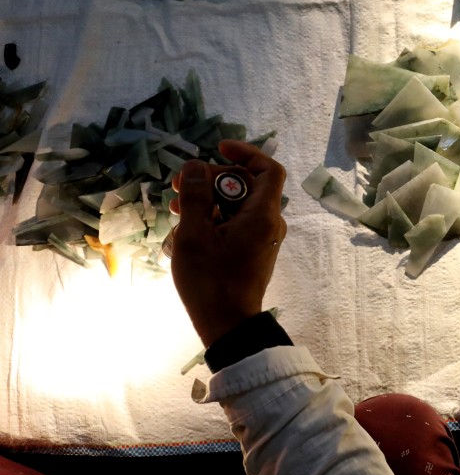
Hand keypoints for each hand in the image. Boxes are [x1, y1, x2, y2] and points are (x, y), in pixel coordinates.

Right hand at [170, 140, 287, 346]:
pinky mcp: (252, 252)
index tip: (217, 149)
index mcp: (263, 215)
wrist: (228, 325)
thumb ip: (196, 196)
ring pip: (238, 206)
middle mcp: (269, 223)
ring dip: (209, 199)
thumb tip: (197, 166)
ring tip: (176, 207)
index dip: (245, 153)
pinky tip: (187, 228)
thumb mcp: (194, 235)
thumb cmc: (211, 280)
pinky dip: (215, 218)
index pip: (269, 170)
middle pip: (247, 185)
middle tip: (182, 184)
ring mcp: (262, 239)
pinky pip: (237, 224)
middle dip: (214, 178)